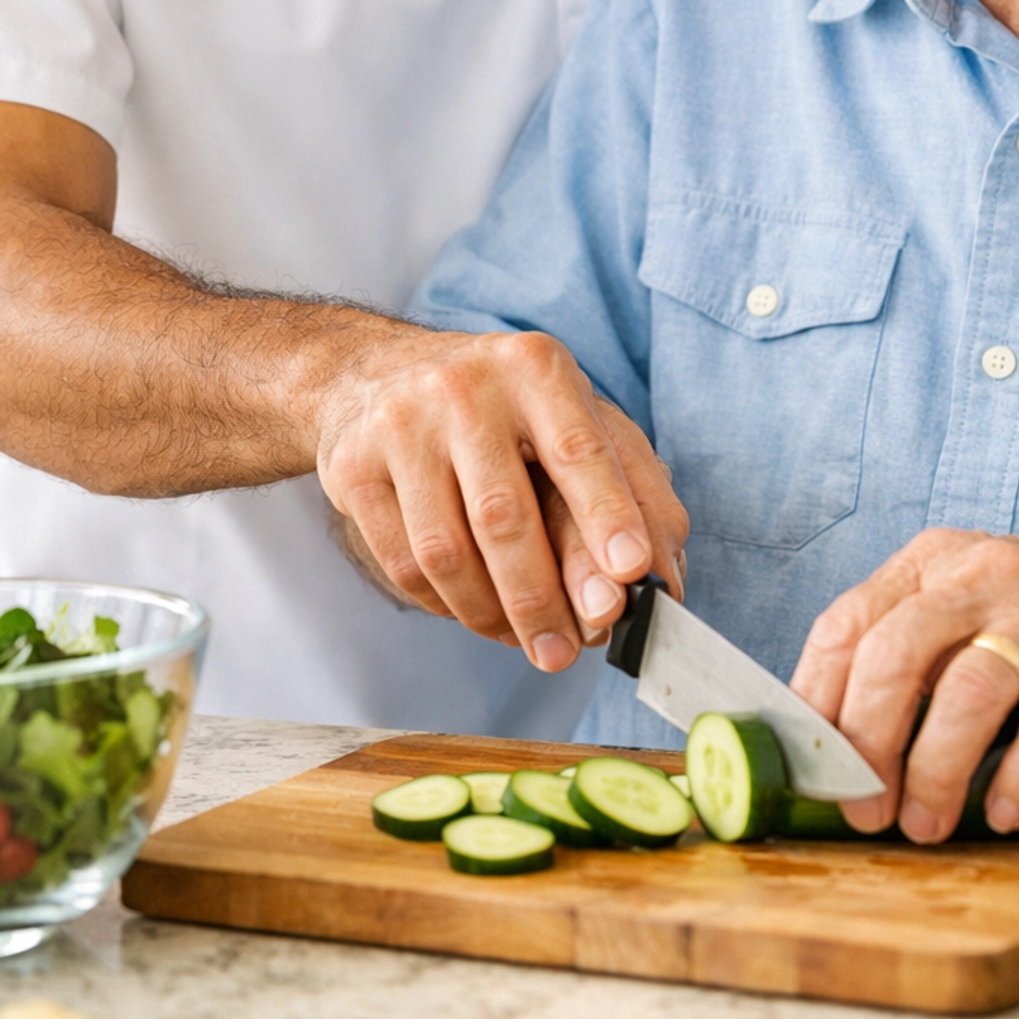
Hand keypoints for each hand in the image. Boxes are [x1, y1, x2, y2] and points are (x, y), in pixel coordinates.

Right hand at [315, 327, 688, 669]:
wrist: (378, 375)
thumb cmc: (506, 410)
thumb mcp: (579, 420)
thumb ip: (637, 493)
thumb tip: (665, 581)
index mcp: (536, 367)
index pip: (578, 448)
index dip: (607, 513)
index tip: (630, 572)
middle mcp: (465, 387)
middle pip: (504, 515)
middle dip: (542, 599)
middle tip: (569, 652)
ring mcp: (400, 426)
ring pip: (447, 552)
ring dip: (492, 615)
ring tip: (525, 640)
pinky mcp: (353, 469)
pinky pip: (404, 565)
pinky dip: (447, 606)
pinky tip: (475, 609)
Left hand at [790, 527, 1018, 841]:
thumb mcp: (968, 603)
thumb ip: (907, 649)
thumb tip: (830, 743)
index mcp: (934, 561)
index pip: (847, 623)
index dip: (818, 702)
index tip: (815, 769)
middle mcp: (984, 573)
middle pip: (896, 655)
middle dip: (869, 744)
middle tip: (868, 811)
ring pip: (970, 690)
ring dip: (938, 770)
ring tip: (928, 825)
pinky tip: (1006, 813)